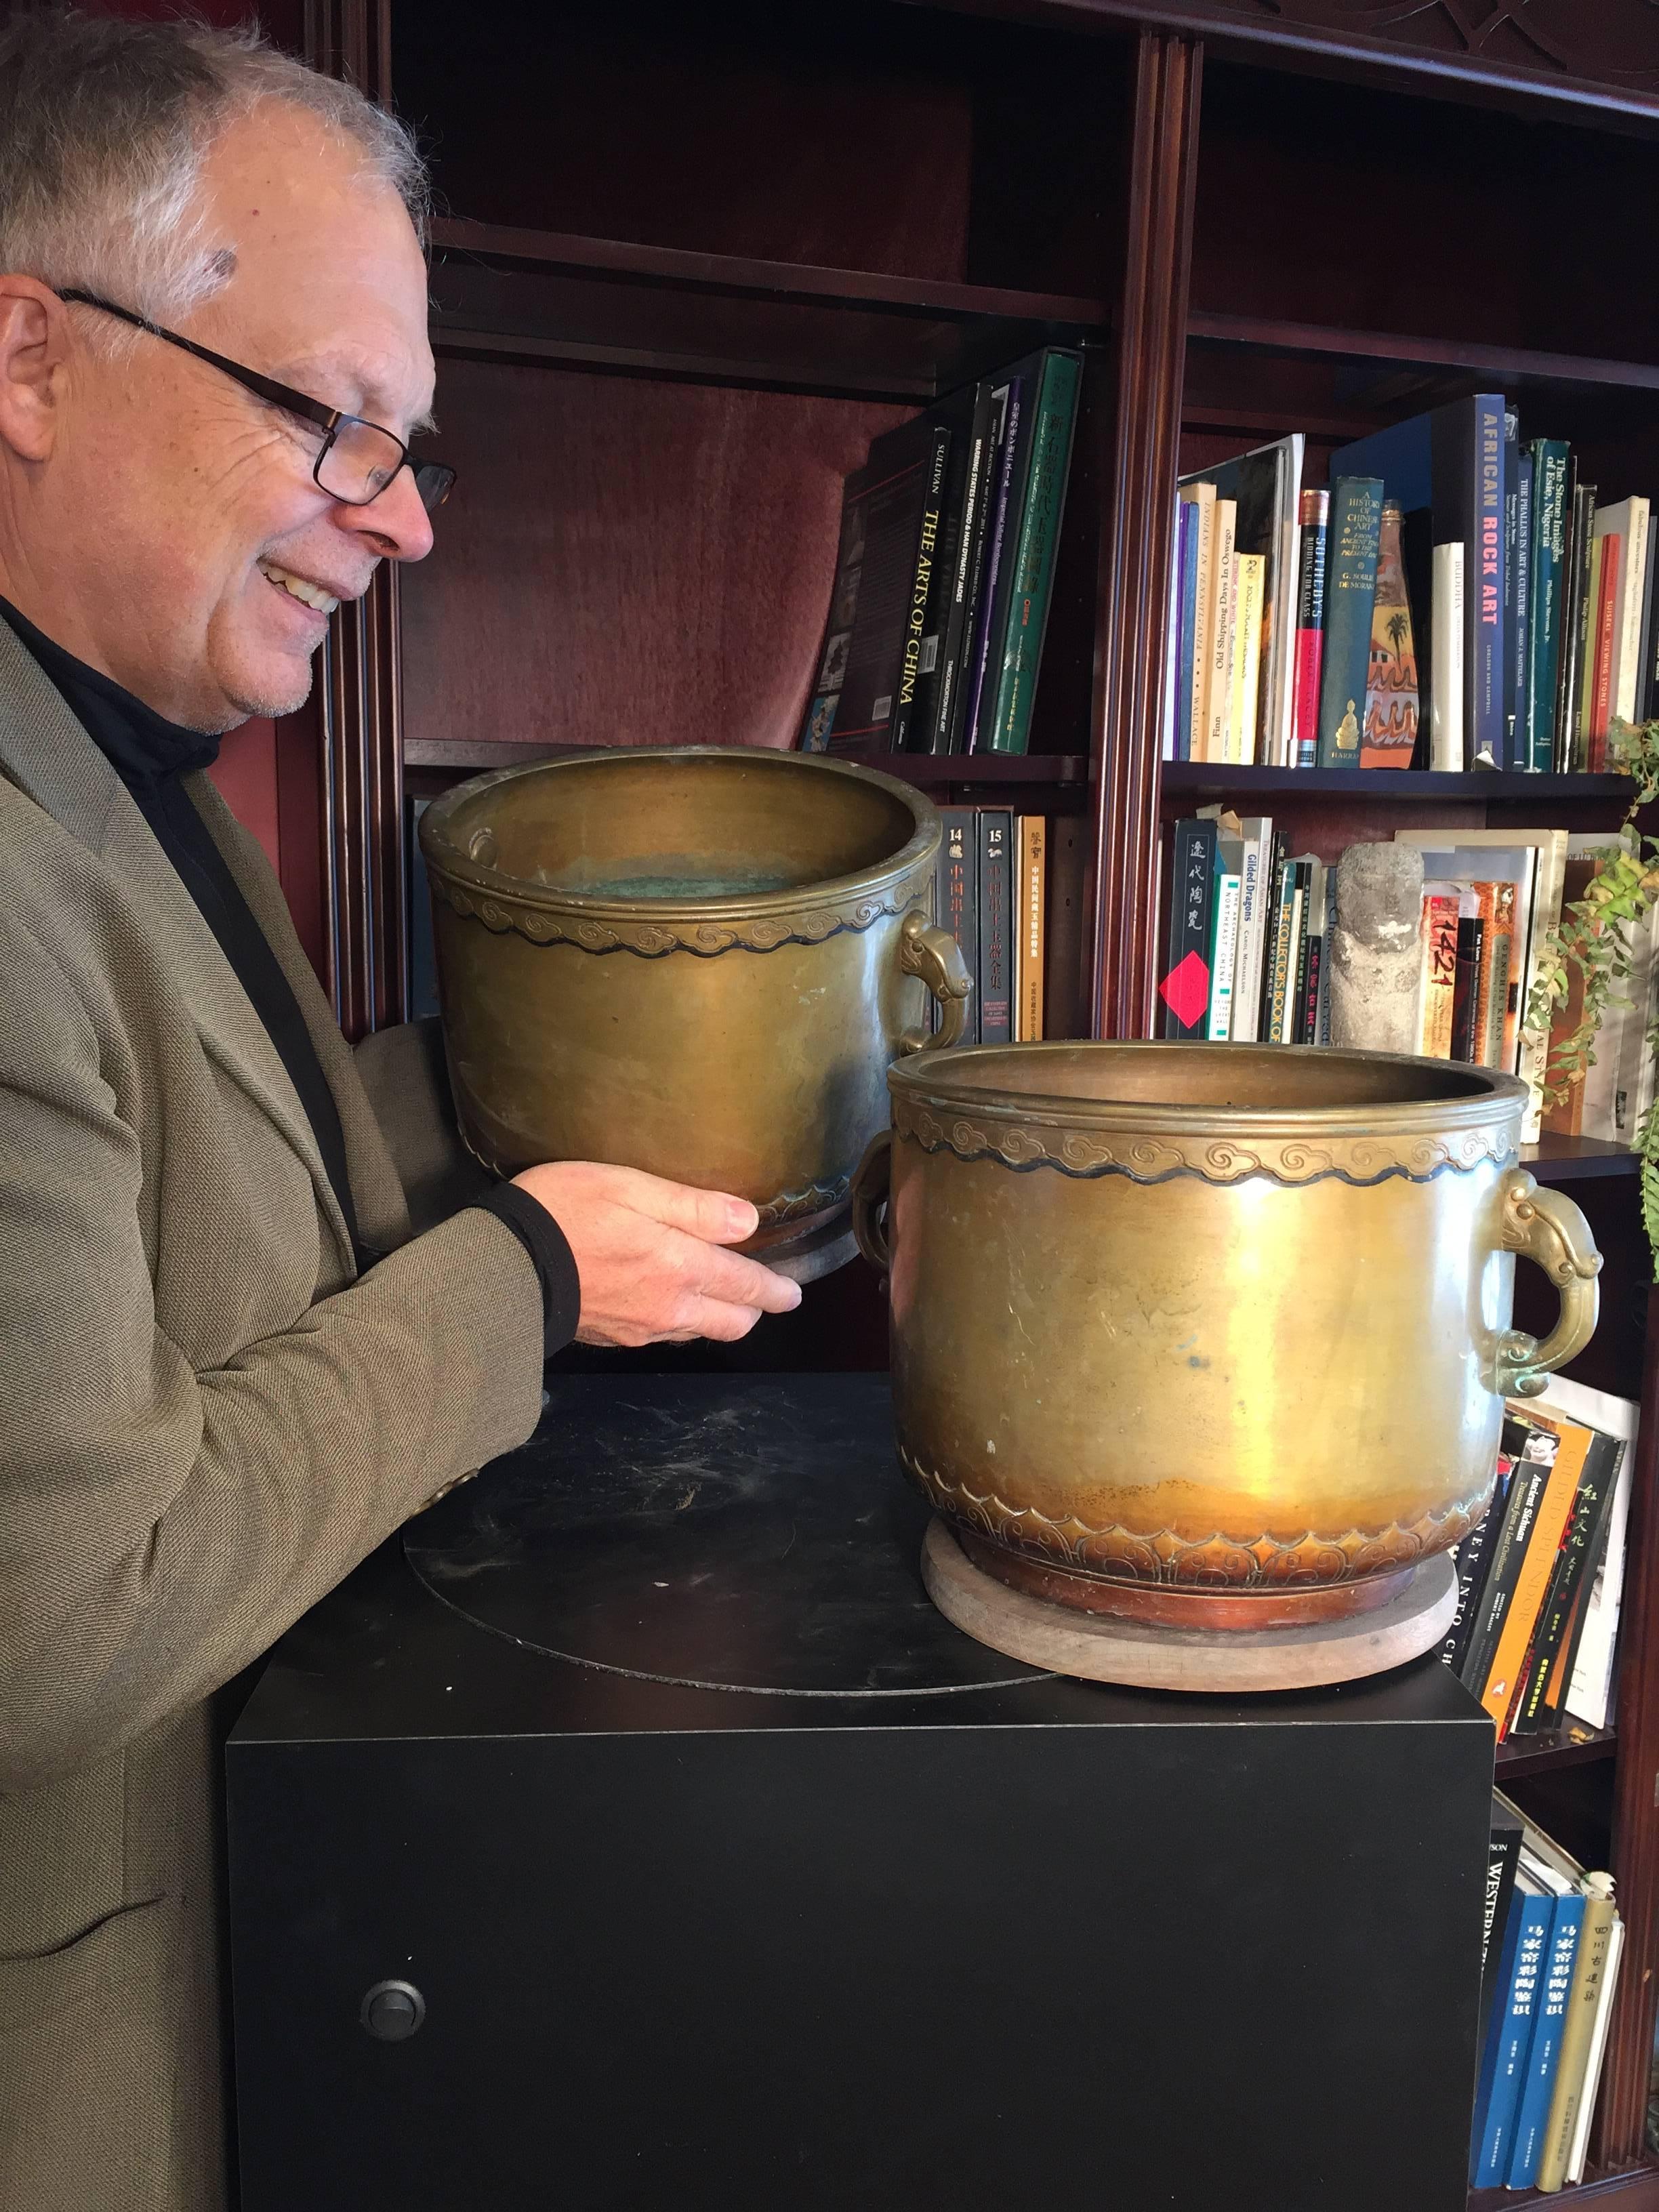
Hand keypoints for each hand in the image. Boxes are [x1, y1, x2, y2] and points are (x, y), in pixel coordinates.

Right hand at [510, 1160, 802, 1347]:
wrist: (503, 1266)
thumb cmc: (564, 1211)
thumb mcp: (630, 1188)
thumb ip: (692, 1207)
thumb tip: (747, 1222)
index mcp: (679, 1265)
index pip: (744, 1285)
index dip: (774, 1290)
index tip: (792, 1293)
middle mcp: (668, 1306)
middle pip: (731, 1322)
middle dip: (754, 1309)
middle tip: (765, 1295)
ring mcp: (640, 1328)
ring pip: (698, 1331)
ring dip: (718, 1317)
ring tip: (722, 1297)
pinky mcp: (613, 1338)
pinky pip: (664, 1335)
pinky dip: (681, 1322)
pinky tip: (672, 1303)